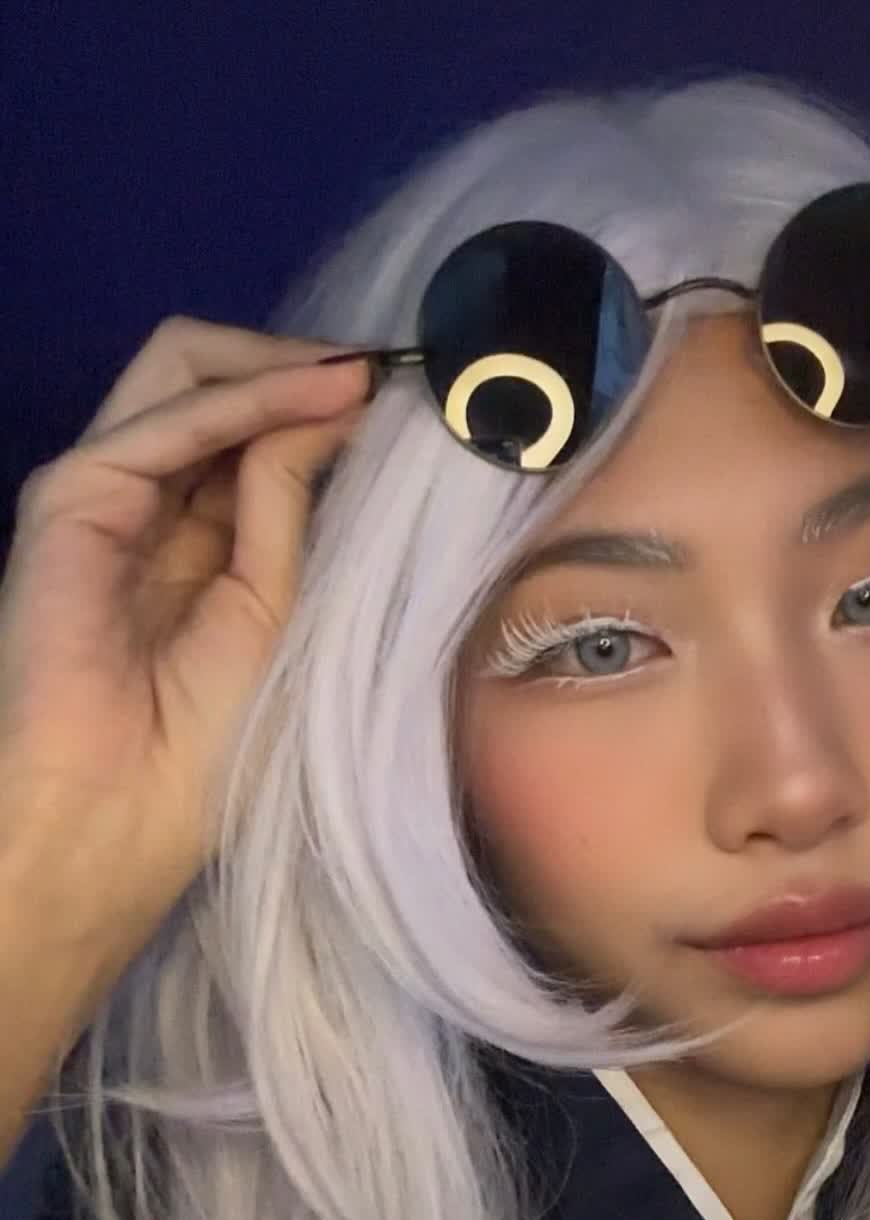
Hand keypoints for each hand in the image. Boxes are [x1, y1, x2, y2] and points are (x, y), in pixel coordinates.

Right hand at [0, 315, 372, 956]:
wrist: (113, 816)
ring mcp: (107, 496)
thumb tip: (337, 409)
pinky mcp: (72, 498)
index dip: (326, 408)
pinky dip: (248, 395)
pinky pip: (166, 422)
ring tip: (366, 374)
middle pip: (216, 390)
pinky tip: (319, 394)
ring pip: (186, 379)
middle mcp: (152, 508)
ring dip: (282, 365)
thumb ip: (289, 507)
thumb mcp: (277, 610)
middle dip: (303, 369)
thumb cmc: (200, 748)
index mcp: (199, 545)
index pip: (256, 438)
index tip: (410, 398)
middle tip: (388, 370)